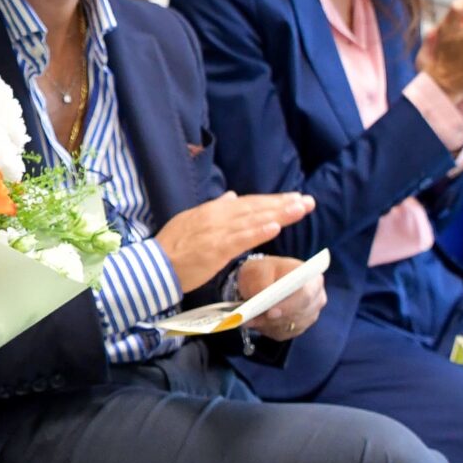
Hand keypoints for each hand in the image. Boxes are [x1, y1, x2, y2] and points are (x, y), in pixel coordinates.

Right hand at [155, 191, 315, 292]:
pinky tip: (275, 226)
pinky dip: (259, 231)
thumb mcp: (191, 219)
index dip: (272, 200)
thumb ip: (214, 209)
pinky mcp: (217, 249)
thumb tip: (232, 197)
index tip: (293, 199)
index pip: (249, 202)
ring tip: (300, 209)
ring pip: (253, 220)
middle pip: (256, 207)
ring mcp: (218, 232)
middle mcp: (218, 216)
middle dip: (283, 204)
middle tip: (308, 201)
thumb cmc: (173, 247)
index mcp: (213, 210)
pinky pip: (242, 239)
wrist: (155, 265)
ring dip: (279, 213)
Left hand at [235, 254, 325, 338]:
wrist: (262, 280)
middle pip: (298, 314)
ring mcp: (310, 315)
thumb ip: (261, 282)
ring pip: (288, 327)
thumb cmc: (263, 271)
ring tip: (250, 316)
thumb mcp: (258, 270)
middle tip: (251, 318)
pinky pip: (282, 334)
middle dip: (273, 318)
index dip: (288, 306)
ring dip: (266, 323)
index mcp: (311, 278)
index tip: (269, 312)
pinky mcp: (299, 328)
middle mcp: (316, 299)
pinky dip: (267, 328)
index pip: (305, 295)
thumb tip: (263, 300)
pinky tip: (259, 318)